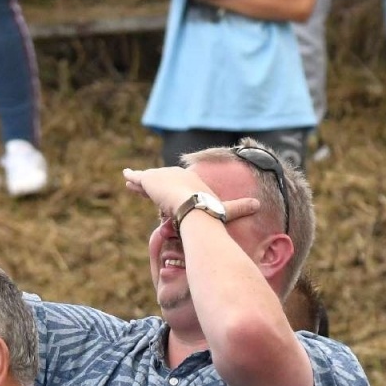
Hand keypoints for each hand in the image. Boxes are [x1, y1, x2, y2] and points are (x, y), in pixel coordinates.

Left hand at [122, 165, 261, 221]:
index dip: (175, 191)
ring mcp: (164, 177)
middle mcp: (179, 176)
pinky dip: (132, 177)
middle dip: (156, 184)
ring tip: (131, 183)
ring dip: (142, 181)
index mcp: (194, 182)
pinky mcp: (150, 181)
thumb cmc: (211, 209)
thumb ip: (239, 208)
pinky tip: (125, 175)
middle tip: (146, 188)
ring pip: (151, 180)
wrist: (195, 206)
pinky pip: (139, 178)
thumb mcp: (225, 210)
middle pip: (165, 182)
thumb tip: (260, 206)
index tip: (171, 196)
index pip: (181, 187)